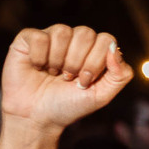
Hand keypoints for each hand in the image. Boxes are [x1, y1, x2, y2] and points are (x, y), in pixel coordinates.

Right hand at [1, 25, 132, 131]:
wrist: (37, 117)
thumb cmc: (69, 106)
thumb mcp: (101, 96)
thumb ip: (119, 75)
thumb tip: (115, 48)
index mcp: (94, 51)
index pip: (106, 40)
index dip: (96, 61)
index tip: (85, 82)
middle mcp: (74, 40)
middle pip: (85, 33)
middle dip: (78, 62)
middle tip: (68, 79)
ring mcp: (52, 37)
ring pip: (63, 31)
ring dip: (58, 60)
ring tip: (53, 74)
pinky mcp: (29, 39)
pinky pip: (39, 37)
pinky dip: (39, 57)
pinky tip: (37, 68)